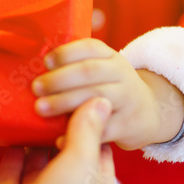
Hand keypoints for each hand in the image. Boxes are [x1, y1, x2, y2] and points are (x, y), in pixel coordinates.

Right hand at [0, 98, 116, 183]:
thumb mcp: (82, 162)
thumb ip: (87, 130)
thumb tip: (100, 100)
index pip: (97, 147)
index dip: (88, 121)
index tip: (74, 94)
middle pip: (64, 154)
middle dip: (55, 129)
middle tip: (45, 98)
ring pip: (36, 165)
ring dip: (31, 141)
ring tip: (26, 111)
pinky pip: (11, 177)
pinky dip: (9, 157)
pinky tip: (8, 136)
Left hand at [31, 39, 183, 149]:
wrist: (148, 112)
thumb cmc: (111, 88)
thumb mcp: (103, 69)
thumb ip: (76, 66)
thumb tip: (35, 68)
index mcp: (111, 57)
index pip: (90, 47)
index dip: (66, 53)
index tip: (46, 62)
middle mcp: (122, 74)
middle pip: (89, 72)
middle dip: (59, 79)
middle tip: (36, 88)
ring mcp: (128, 99)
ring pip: (95, 97)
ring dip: (64, 102)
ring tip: (41, 108)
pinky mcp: (128, 125)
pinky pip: (101, 129)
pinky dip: (78, 132)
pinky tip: (59, 135)